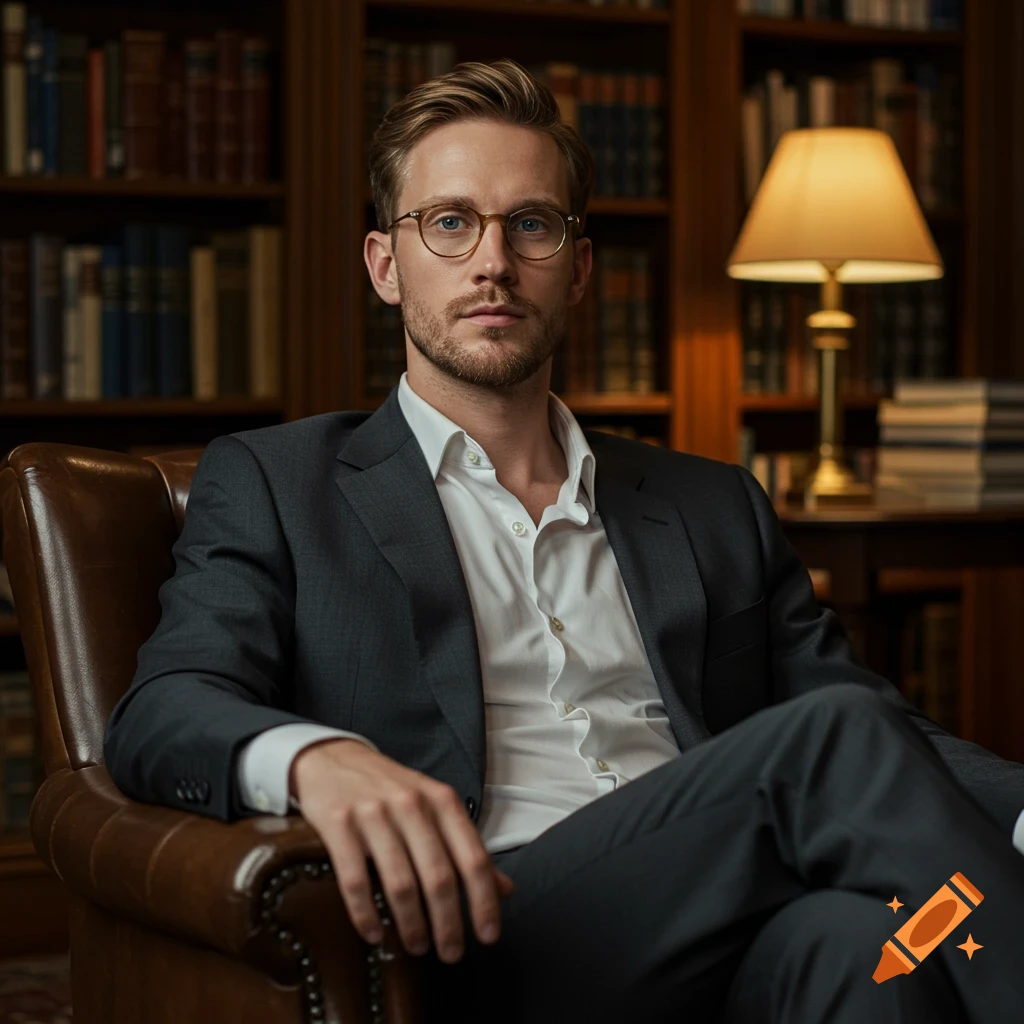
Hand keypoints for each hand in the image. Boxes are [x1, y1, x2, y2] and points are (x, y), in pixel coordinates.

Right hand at [290, 738, 514, 962]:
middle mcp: (412, 805)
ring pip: (400, 883)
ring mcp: (374, 814)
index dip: (484, 902)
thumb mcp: (434, 807)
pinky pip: (355, 881)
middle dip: (448, 924)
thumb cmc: (391, 790)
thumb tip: (505, 890)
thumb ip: (467, 847)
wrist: (333, 759)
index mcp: (442, 801)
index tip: (488, 937)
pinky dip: (366, 915)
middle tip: (450, 954)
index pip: (473, 858)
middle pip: (439, 877)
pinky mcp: (339, 824)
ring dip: (411, 924)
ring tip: (417, 947)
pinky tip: (374, 934)